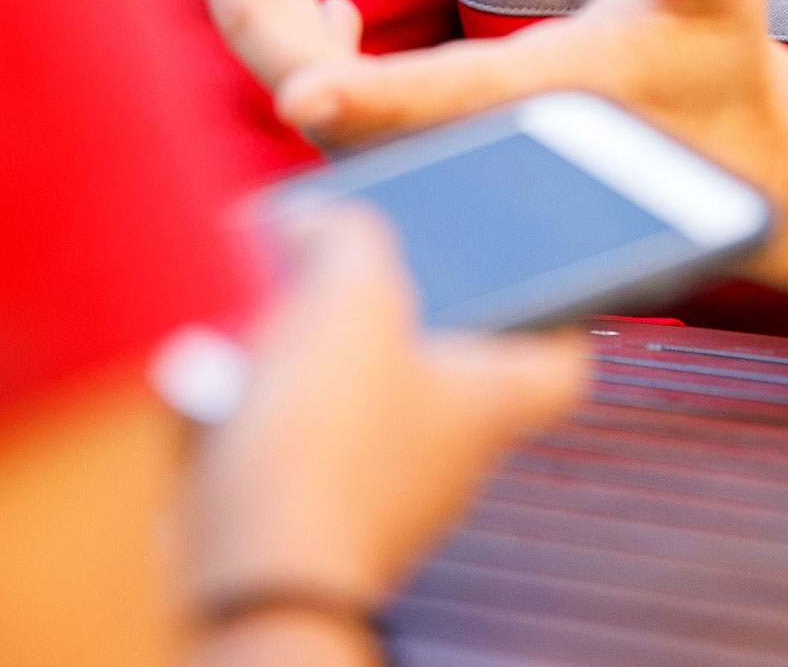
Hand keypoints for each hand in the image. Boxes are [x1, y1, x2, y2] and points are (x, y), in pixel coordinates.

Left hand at [188, 0, 787, 298]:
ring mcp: (451, 165)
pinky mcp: (440, 159)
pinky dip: (319, 58)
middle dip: (267, 30)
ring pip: (336, 116)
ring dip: (284, 29)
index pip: (442, 108)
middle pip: (345, 113)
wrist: (727, 167)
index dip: (368, 98)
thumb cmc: (717, 60)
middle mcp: (480, 151)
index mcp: (541, 106)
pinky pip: (352, 123)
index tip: (297, 88)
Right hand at [189, 204, 584, 627]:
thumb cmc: (327, 441)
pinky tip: (226, 365)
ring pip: (362, 396)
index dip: (555, 307)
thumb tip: (320, 223)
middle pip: (443, 362)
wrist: (249, 564)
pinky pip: (298, 434)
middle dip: (390, 304)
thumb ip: (348, 235)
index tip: (534, 270)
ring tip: (267, 299)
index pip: (561, 360)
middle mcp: (447, 455)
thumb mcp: (350, 293)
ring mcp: (379, 489)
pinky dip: (267, 396)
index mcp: (487, 400)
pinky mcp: (311, 511)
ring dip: (315, 346)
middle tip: (347, 257)